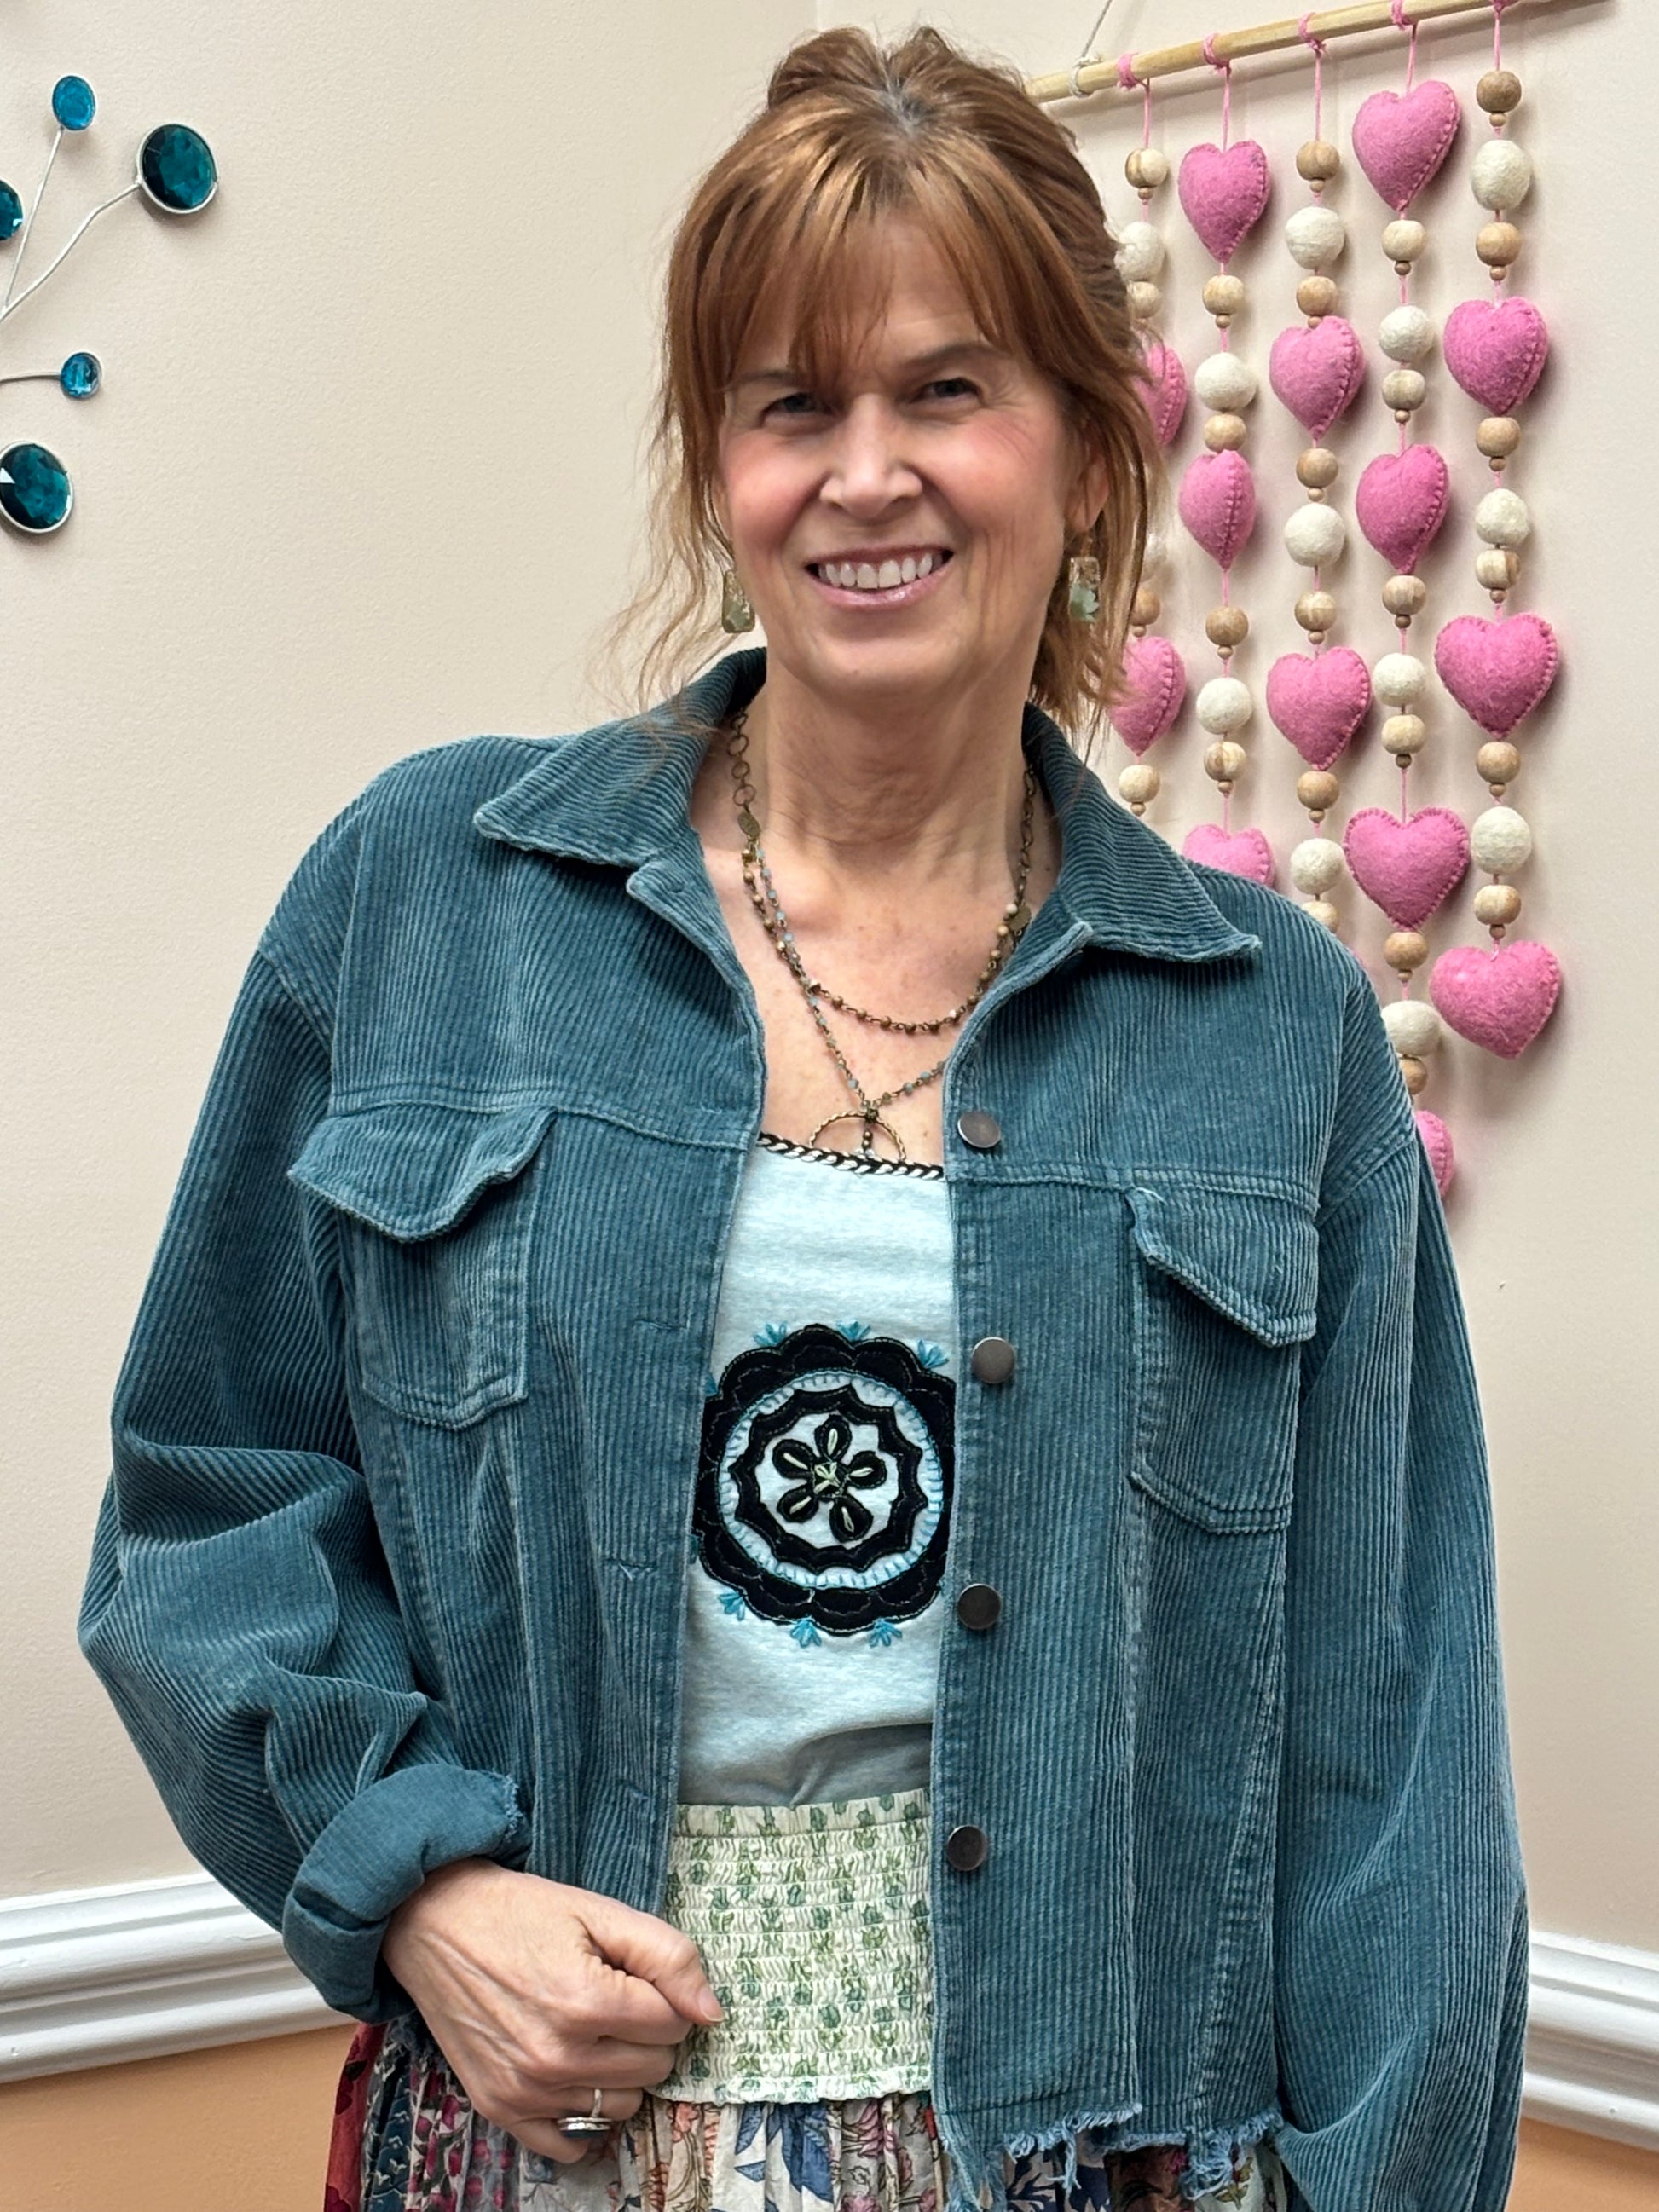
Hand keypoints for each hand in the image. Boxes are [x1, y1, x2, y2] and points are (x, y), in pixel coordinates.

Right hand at [380, 1856, 723, 2164]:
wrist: (435, 1924)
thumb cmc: (521, 1913)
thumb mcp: (599, 1912)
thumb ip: (667, 1956)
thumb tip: (712, 2013)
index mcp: (587, 2002)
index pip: (674, 2024)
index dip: (664, 1995)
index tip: (634, 1975)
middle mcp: (557, 2056)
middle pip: (653, 2068)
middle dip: (647, 2033)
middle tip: (613, 1998)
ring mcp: (526, 2090)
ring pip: (619, 2106)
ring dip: (619, 2071)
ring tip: (589, 2029)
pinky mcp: (500, 2107)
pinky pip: (570, 2143)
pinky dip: (581, 2114)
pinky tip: (571, 2072)